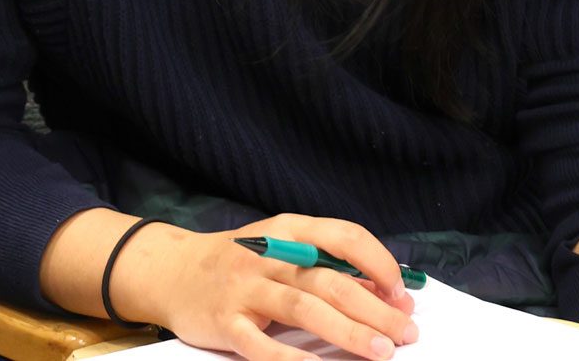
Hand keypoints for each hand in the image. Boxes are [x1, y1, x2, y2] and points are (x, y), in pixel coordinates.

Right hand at [114, 214, 418, 360]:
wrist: (171, 272)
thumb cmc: (238, 262)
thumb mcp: (280, 249)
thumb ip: (325, 265)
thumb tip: (383, 292)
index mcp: (287, 230)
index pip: (344, 236)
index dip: (379, 263)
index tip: (403, 292)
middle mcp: (268, 255)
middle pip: (331, 280)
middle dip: (375, 309)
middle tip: (407, 331)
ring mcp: (245, 289)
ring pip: (305, 308)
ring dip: (348, 331)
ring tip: (381, 351)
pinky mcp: (226, 323)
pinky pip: (263, 345)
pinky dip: (294, 359)